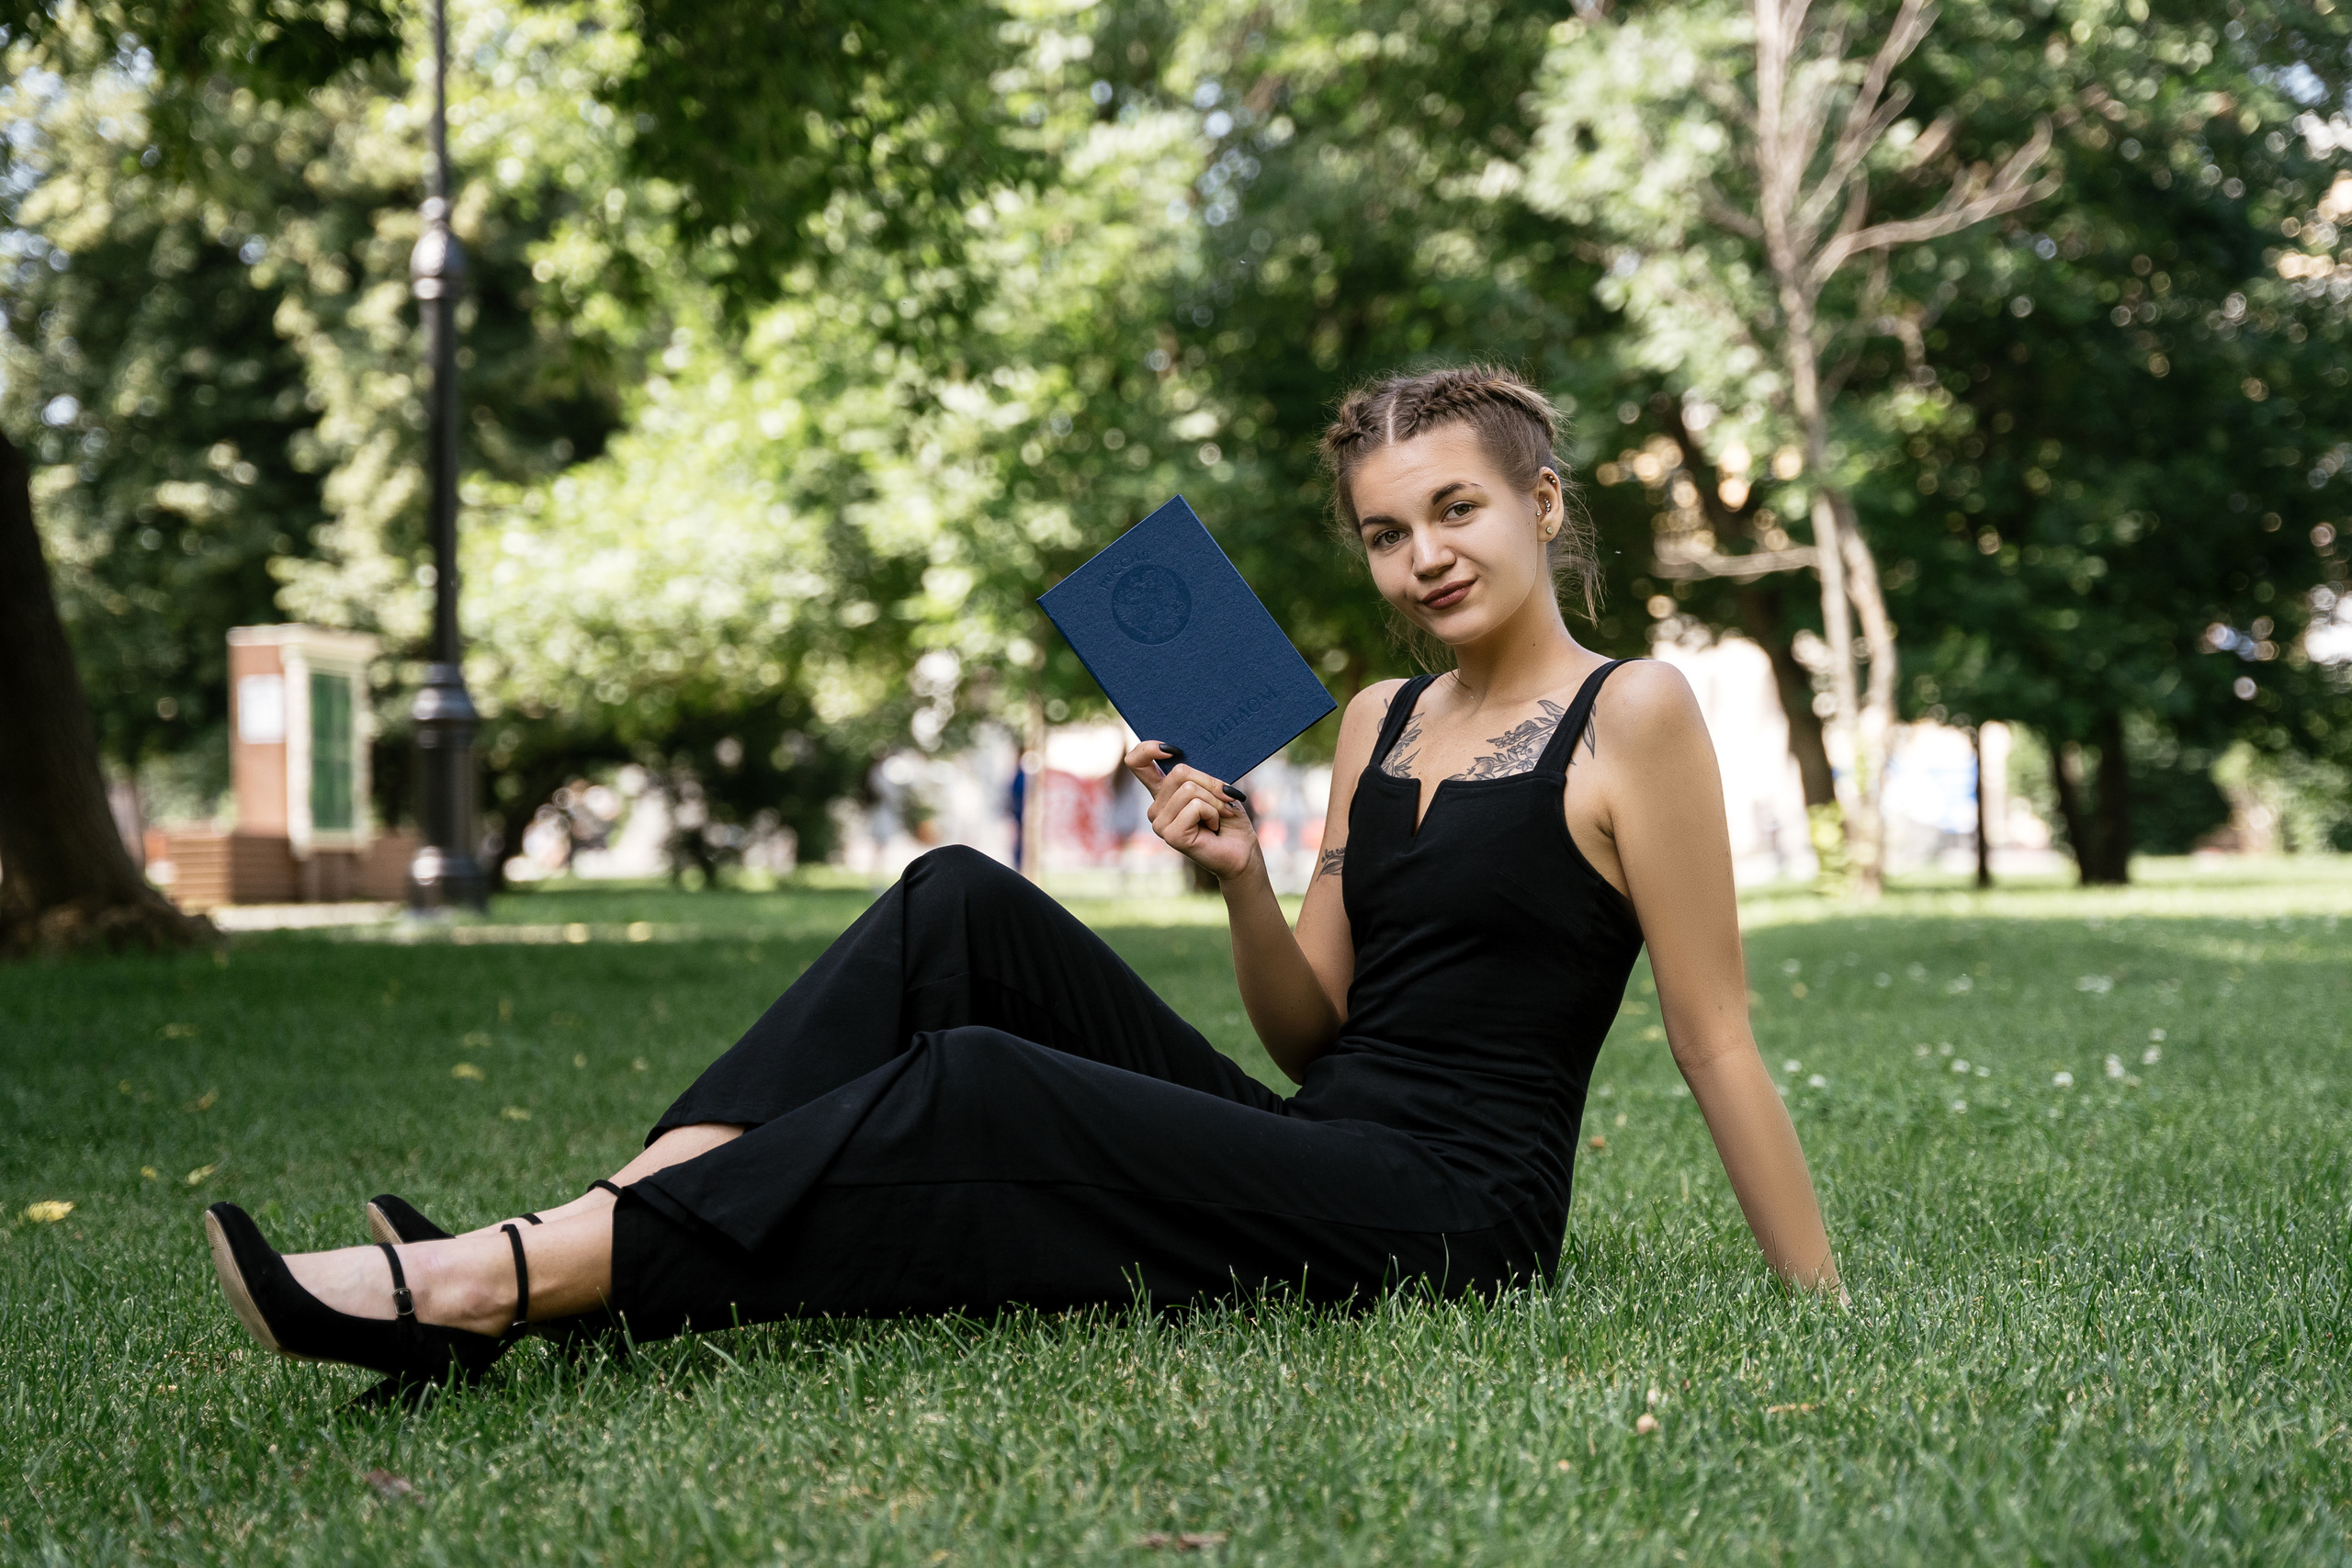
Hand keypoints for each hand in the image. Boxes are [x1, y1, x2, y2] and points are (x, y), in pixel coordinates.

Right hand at [1123, 742, 1258, 883]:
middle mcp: (1156, 807)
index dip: (1148, 748)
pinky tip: (1213, 827)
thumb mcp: (1212, 787)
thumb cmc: (1229, 817)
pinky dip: (1213, 813)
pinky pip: (1196, 806)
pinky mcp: (1171, 835)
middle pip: (1179, 772)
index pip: (1137, 762)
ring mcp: (1160, 823)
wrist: (1242, 850)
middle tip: (1225, 799)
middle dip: (1210, 783)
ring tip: (1219, 816)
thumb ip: (1195, 773)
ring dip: (1215, 801)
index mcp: (1162, 792)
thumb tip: (1182, 754)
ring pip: (1189, 789)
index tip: (1174, 749)